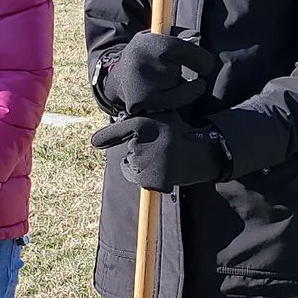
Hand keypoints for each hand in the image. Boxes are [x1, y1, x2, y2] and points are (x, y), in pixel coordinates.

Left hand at [91, 112, 230, 191]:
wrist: (201, 153)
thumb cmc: (180, 133)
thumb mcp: (162, 117)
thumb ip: (141, 118)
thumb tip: (117, 120)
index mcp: (143, 125)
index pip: (118, 131)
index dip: (105, 137)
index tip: (95, 142)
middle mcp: (141, 143)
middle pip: (128, 152)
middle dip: (138, 152)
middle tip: (159, 149)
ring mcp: (146, 163)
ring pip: (132, 167)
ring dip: (141, 166)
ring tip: (162, 160)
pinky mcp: (151, 180)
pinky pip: (139, 180)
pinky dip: (148, 178)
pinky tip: (162, 170)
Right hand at [103, 32, 216, 113]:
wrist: (118, 78)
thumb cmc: (144, 54)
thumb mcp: (155, 37)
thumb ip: (178, 34)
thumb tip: (197, 36)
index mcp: (148, 42)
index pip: (182, 49)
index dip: (201, 59)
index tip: (207, 65)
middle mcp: (144, 63)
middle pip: (178, 70)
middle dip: (180, 71)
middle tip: (169, 69)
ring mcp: (143, 84)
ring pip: (177, 86)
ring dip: (176, 84)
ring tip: (160, 80)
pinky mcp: (144, 101)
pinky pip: (175, 101)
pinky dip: (180, 96)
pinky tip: (171, 91)